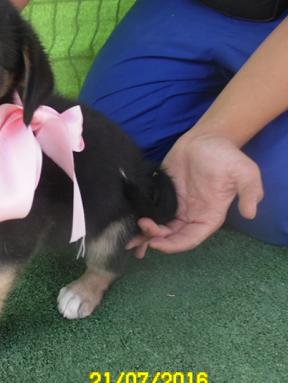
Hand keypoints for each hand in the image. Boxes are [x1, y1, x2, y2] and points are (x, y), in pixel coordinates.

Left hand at [127, 133, 263, 257]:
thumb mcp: (245, 172)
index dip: (174, 245)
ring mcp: (176, 206)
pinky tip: (131, 218)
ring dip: (147, 232)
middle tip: (142, 229)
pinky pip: (152, 211)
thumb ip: (249, 192)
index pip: (191, 239)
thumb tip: (251, 213)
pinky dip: (143, 218)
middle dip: (156, 239)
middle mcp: (192, 215)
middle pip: (172, 237)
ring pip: (160, 227)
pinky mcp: (163, 195)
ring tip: (133, 231)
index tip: (156, 243)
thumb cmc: (226, 155)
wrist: (207, 138)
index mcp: (209, 216)